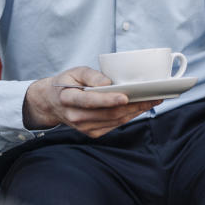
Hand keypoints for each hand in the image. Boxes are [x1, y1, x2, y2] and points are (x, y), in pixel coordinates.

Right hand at [22, 67, 160, 137]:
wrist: (52, 103)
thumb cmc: (67, 83)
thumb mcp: (75, 71)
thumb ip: (91, 75)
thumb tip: (109, 82)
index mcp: (68, 98)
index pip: (89, 101)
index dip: (108, 100)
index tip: (126, 96)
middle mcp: (75, 116)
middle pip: (108, 113)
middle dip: (133, 105)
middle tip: (152, 96)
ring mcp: (84, 127)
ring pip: (114, 121)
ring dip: (136, 112)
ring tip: (152, 100)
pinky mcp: (92, 133)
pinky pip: (114, 125)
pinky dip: (129, 117)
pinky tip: (140, 108)